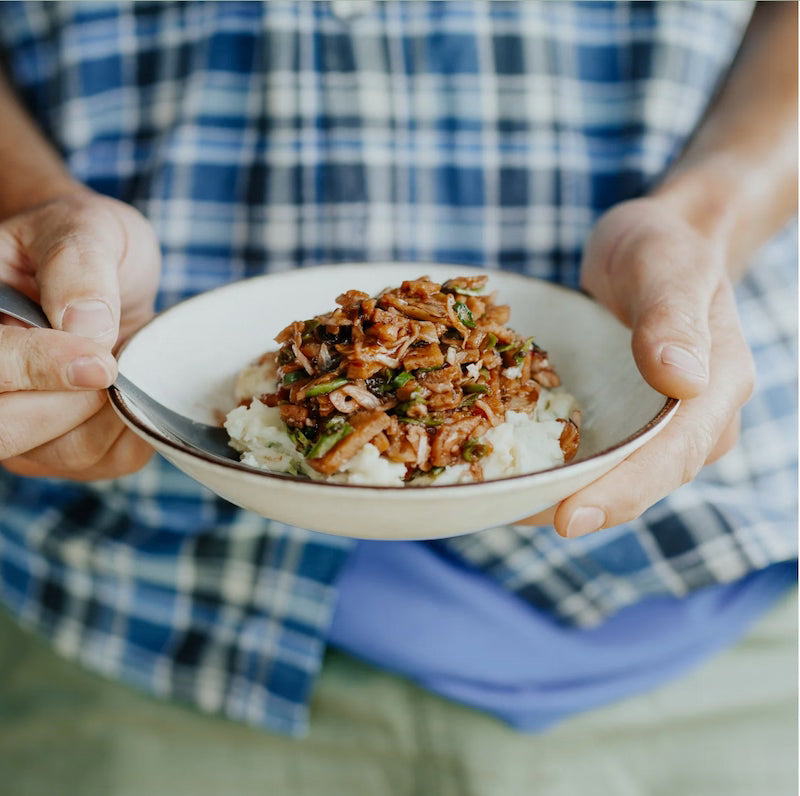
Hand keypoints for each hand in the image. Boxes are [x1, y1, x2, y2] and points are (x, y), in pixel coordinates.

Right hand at [0, 190, 160, 479]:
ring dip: (110, 414)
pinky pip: (106, 461)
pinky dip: (135, 429)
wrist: (110, 271)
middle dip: (71, 402)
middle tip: (112, 360)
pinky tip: (134, 388)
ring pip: (61, 453)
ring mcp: (23, 425)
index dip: (37, 368)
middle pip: (6, 431)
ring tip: (124, 361)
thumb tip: (85, 324)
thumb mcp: (82, 228)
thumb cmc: (84, 242)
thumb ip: (76, 266)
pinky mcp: (67, 448)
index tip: (99, 357)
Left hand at [521, 197, 754, 536]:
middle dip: (579, 504)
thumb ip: (674, 315)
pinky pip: (593, 453)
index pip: (673, 455)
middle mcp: (693, 422)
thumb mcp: (666, 265)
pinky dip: (553, 465)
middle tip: (512, 517)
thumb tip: (683, 378)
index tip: (568, 518)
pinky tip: (507, 472)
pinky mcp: (624, 421)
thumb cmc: (663, 249)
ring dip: (559, 494)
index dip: (622, 491)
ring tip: (499, 506)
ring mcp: (656, 426)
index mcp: (717, 388)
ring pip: (613, 475)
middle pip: (639, 480)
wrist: (655, 245)